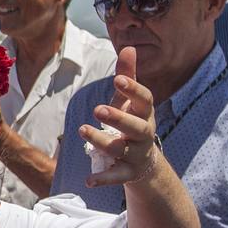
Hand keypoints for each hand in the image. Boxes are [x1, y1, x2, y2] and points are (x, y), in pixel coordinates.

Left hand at [79, 47, 158, 187]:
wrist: (144, 162)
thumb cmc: (132, 122)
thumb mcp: (129, 101)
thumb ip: (128, 76)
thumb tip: (128, 47)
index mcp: (145, 113)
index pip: (145, 100)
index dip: (133, 89)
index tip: (117, 79)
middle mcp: (144, 133)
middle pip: (136, 126)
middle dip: (118, 118)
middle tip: (97, 109)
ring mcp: (136, 154)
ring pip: (121, 148)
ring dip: (101, 141)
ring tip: (82, 130)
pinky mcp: (128, 173)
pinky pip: (116, 176)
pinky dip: (103, 179)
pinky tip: (88, 181)